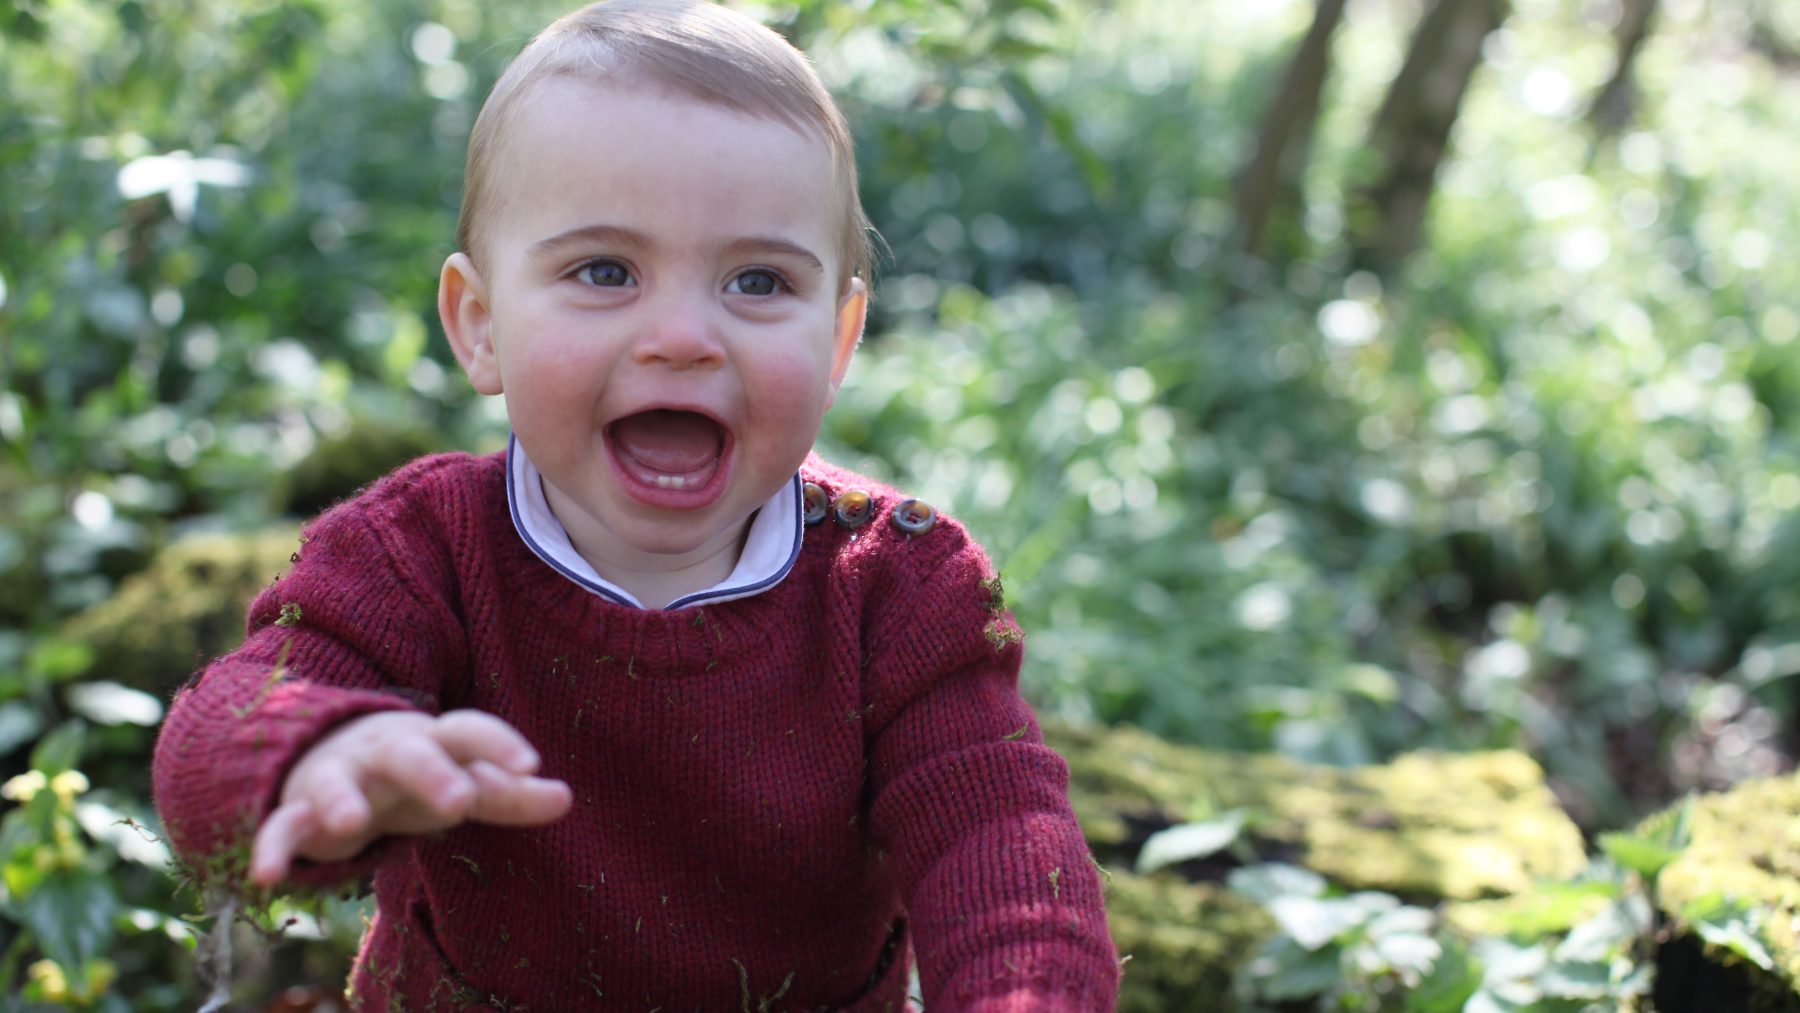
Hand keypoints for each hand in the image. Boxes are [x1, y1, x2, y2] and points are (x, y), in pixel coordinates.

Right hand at [249, 709, 572, 885]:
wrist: (324, 758)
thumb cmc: (411, 778)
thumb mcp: (460, 782)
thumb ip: (509, 794)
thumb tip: (567, 798)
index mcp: (432, 741)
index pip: (468, 731)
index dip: (499, 744)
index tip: (531, 764)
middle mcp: (385, 752)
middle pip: (409, 753)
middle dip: (432, 772)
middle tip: (460, 801)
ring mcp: (338, 777)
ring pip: (337, 782)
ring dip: (342, 800)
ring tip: (352, 825)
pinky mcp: (297, 811)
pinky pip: (281, 827)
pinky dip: (273, 849)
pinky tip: (268, 878)